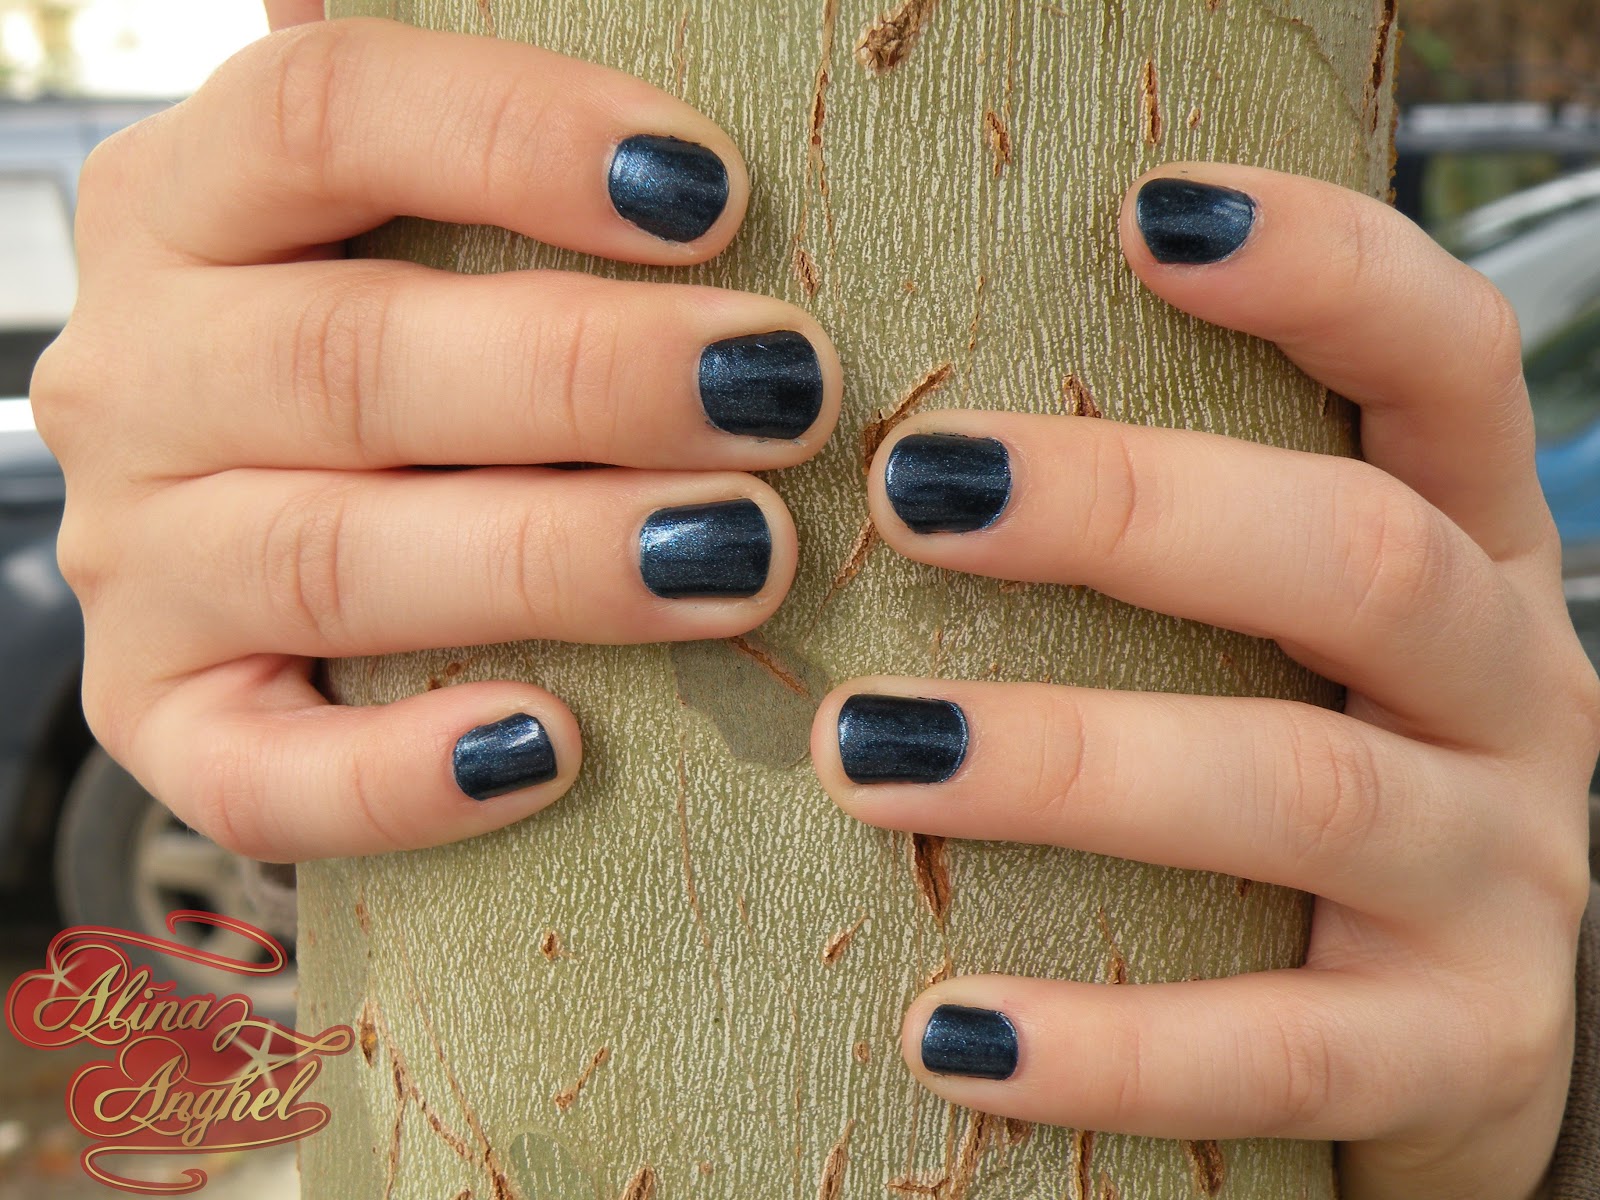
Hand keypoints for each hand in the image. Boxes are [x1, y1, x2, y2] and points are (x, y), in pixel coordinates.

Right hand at [29, 11, 838, 861]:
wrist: (266, 537)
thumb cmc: (398, 353)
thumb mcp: (398, 225)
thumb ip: (470, 158)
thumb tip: (659, 111)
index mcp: (186, 205)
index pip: (321, 116)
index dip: (518, 137)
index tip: (715, 192)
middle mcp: (139, 377)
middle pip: (348, 355)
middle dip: (588, 378)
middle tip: (782, 395)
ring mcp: (139, 561)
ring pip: (331, 561)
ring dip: (552, 561)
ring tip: (741, 555)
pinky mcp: (166, 721)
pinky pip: (260, 775)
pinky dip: (403, 777)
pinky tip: (554, 750)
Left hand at [808, 164, 1599, 1199]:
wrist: (1442, 1031)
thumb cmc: (1300, 791)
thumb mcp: (1279, 644)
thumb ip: (1162, 558)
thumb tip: (882, 458)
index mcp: (1465, 554)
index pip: (1442, 365)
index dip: (1321, 273)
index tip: (1143, 212)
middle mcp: (1513, 691)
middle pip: (1359, 558)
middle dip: (1134, 509)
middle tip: (914, 489)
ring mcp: (1504, 878)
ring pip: (1301, 790)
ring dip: (1072, 763)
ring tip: (865, 752)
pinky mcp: (1461, 1049)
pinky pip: (1279, 1047)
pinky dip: (1111, 1041)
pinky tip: (948, 1034)